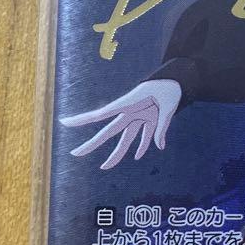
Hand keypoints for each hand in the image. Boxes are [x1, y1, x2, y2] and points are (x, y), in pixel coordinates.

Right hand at [60, 79, 181, 169]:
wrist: (180, 78)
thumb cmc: (171, 87)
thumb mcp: (168, 106)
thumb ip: (162, 126)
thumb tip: (159, 146)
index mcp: (129, 103)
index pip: (101, 113)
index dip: (83, 119)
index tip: (64, 122)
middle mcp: (131, 111)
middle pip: (109, 131)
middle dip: (92, 144)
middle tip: (75, 153)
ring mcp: (140, 115)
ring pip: (126, 138)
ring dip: (118, 153)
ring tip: (105, 166)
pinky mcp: (151, 117)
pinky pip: (145, 134)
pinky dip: (143, 145)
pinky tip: (137, 156)